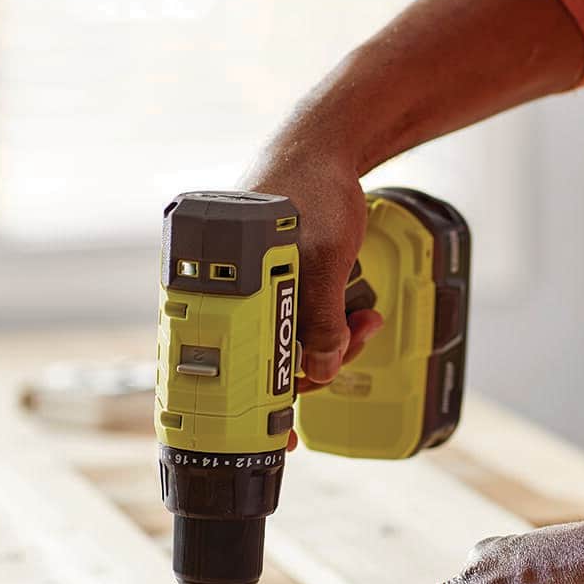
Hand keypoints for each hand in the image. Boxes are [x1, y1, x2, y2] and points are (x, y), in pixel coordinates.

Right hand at [241, 145, 383, 452]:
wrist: (324, 146)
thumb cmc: (315, 188)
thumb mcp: (329, 257)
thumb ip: (323, 319)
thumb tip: (320, 373)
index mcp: (216, 282)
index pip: (222, 361)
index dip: (251, 404)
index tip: (282, 438)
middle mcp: (225, 290)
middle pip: (261, 358)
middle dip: (313, 364)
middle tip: (353, 345)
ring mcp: (249, 288)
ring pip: (285, 343)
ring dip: (331, 343)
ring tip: (367, 320)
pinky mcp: (273, 284)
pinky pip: (295, 322)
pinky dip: (327, 326)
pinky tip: (358, 314)